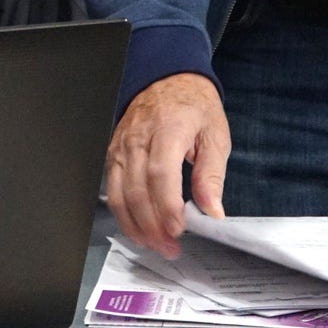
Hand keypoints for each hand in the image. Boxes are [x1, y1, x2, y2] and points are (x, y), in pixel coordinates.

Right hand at [104, 72, 230, 258]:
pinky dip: (123, 214)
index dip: (167, 206)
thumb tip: (213, 210)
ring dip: (136, 226)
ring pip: (119, 194)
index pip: (160, 173)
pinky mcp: (113, 154)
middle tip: (171, 248)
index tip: (179, 229)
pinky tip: (139, 229)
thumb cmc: (194, 106)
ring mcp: (121, 147)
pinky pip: (112, 190)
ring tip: (156, 245)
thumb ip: (212, 174)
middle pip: (137, 190)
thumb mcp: (215, 135)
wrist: (167, 79)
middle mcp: (138, 139)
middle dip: (153, 225)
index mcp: (167, 129)